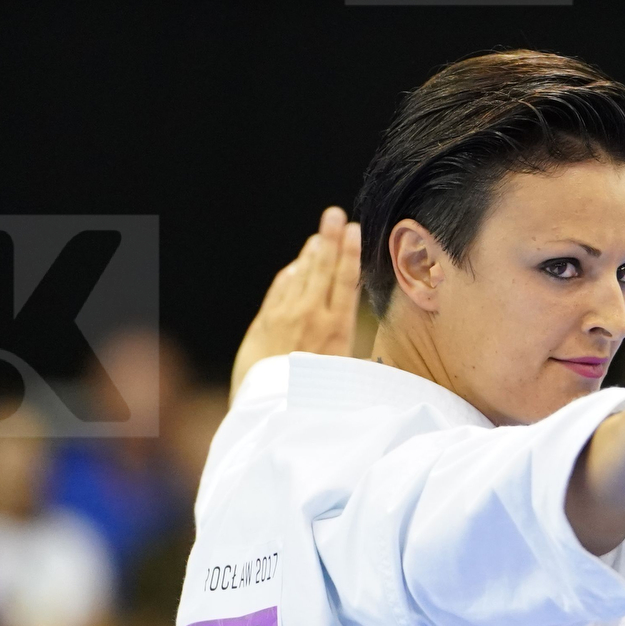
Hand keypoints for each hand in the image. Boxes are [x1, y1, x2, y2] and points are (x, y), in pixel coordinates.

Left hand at [230, 206, 363, 397]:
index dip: (349, 253)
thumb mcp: (344, 373)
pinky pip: (280, 290)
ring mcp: (285, 317)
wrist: (271, 410)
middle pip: (322, 270)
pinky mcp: (265, 323)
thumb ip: (349, 344)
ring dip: (310, 254)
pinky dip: (290, 275)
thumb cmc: (313, 399)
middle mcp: (311, 317)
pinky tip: (296, 266)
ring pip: (300, 276)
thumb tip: (360, 323)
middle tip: (334, 215)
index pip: (345, 281)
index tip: (354, 230)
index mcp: (336, 330)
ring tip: (320, 236)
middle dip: (330, 239)